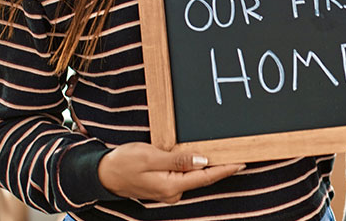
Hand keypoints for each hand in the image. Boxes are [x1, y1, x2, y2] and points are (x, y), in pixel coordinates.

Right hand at [97, 142, 243, 202]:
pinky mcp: (165, 186)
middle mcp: (172, 192)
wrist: (103, 173)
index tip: (242, 162)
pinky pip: (184, 176)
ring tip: (224, 154)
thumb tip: (201, 161)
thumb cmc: (123, 163)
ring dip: (208, 166)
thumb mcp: (150, 155)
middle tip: (239, 154)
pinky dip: (195, 167)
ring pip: (194, 176)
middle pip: (203, 178)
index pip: (205, 177)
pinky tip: (202, 158)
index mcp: (171, 186)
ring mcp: (168, 191)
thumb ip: (177, 159)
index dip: (225, 169)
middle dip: (220, 166)